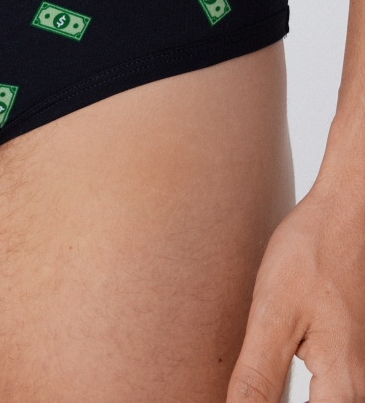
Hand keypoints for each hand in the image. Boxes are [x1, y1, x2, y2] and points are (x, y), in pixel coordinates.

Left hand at [226, 176, 364, 402]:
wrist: (345, 213)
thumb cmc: (312, 253)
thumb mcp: (273, 316)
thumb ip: (257, 379)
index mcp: (344, 388)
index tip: (243, 393)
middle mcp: (359, 386)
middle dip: (271, 398)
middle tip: (249, 376)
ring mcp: (360, 371)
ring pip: (321, 400)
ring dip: (282, 392)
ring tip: (254, 374)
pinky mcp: (352, 357)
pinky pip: (327, 390)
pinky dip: (302, 389)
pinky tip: (274, 373)